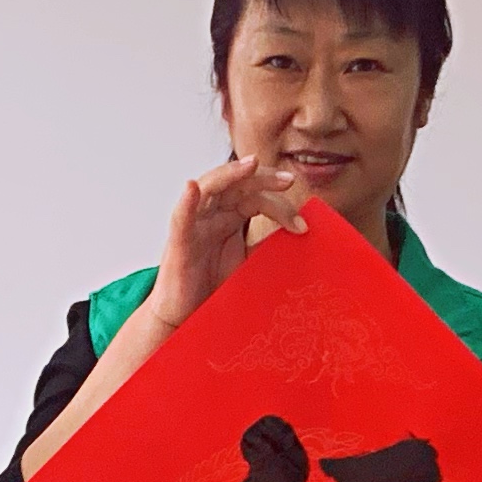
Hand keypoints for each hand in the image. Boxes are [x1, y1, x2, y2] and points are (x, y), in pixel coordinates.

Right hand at [149, 156, 304, 328]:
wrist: (188, 317)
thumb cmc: (212, 286)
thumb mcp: (249, 261)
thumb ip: (267, 244)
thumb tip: (299, 234)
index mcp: (229, 216)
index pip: (256, 197)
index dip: (281, 206)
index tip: (303, 225)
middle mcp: (211, 214)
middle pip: (237, 184)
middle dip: (263, 178)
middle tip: (289, 181)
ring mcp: (194, 225)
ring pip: (209, 188)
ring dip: (230, 174)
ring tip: (251, 164)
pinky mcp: (178, 244)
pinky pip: (180, 218)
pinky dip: (186, 202)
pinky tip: (192, 187)